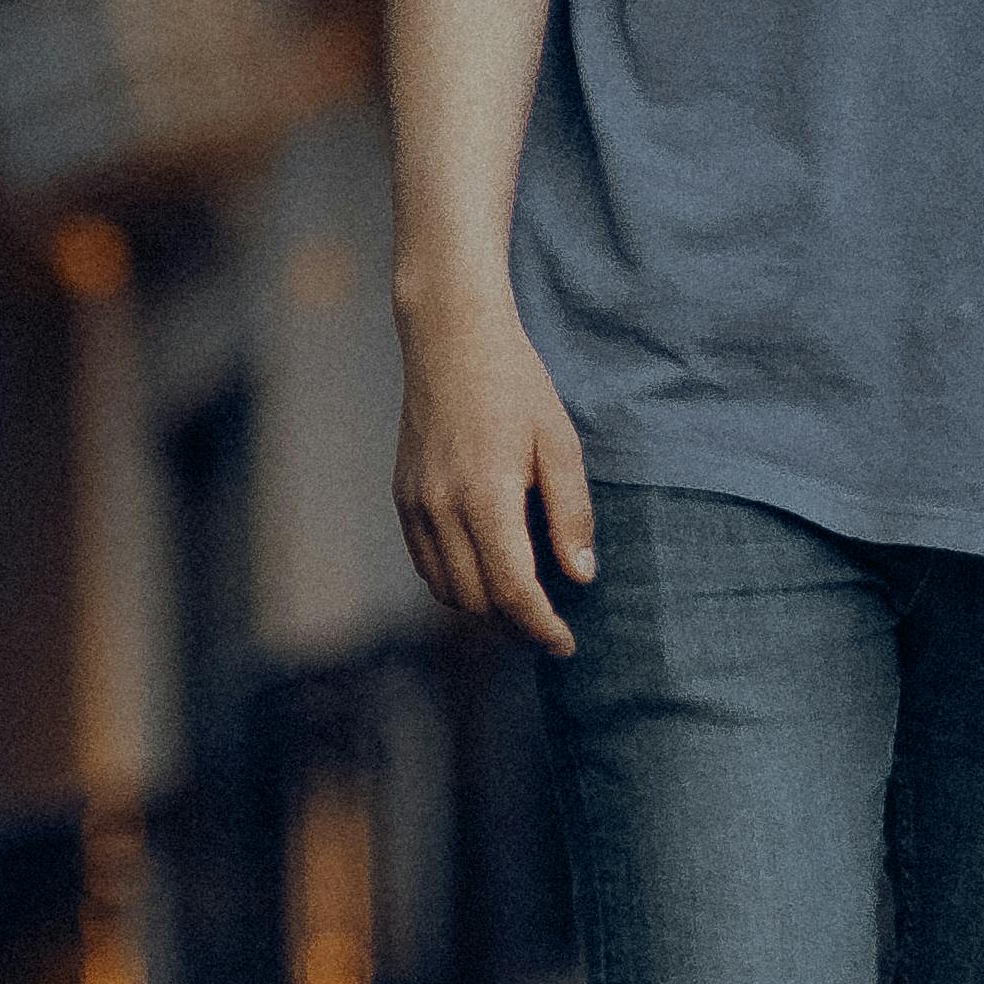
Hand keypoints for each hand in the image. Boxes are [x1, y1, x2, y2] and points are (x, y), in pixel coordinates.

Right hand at [393, 284, 595, 652]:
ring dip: (485, 609)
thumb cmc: (515, 384)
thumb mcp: (561, 443)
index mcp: (486, 497)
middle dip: (516, 625)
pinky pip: (426, 564)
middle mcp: (442, 508)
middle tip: (552, 627)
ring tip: (523, 605)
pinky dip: (456, 583)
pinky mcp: (402, 498)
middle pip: (478, 601)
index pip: (514, 590)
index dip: (542, 627)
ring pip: (447, 590)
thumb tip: (580, 576)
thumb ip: (571, 513)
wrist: (450, 338)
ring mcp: (415, 505)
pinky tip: (486, 572)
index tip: (566, 645)